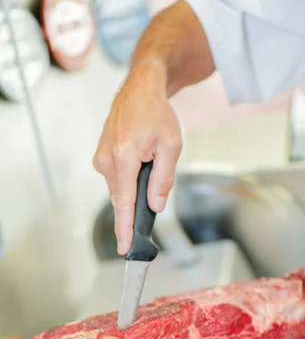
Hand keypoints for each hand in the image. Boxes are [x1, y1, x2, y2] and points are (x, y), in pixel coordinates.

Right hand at [93, 63, 181, 254]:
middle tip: (151, 202)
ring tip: (149, 164)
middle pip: (122, 199)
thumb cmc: (157, 114)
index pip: (125, 202)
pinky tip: (139, 166)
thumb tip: (155, 205)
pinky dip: (128, 181)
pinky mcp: (100, 158)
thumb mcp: (171, 146)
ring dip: (134, 189)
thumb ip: (163, 179)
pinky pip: (116, 180)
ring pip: (120, 190)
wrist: (140, 91)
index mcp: (124, 157)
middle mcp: (107, 160)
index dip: (125, 228)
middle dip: (134, 210)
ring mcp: (101, 158)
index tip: (124, 247)